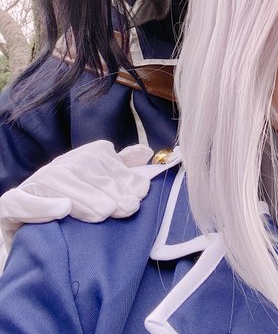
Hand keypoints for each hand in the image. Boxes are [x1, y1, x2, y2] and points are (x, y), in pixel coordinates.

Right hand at [0, 140, 152, 249]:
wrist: (37, 244)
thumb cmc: (79, 217)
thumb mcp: (103, 191)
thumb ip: (122, 171)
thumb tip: (144, 152)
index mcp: (78, 159)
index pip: (101, 158)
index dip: (121, 176)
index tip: (138, 196)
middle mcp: (54, 168)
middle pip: (80, 170)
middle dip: (107, 190)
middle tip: (127, 208)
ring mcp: (30, 186)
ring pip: (56, 182)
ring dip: (83, 197)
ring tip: (103, 213)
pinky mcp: (8, 207)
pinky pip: (21, 201)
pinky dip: (42, 205)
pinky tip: (63, 210)